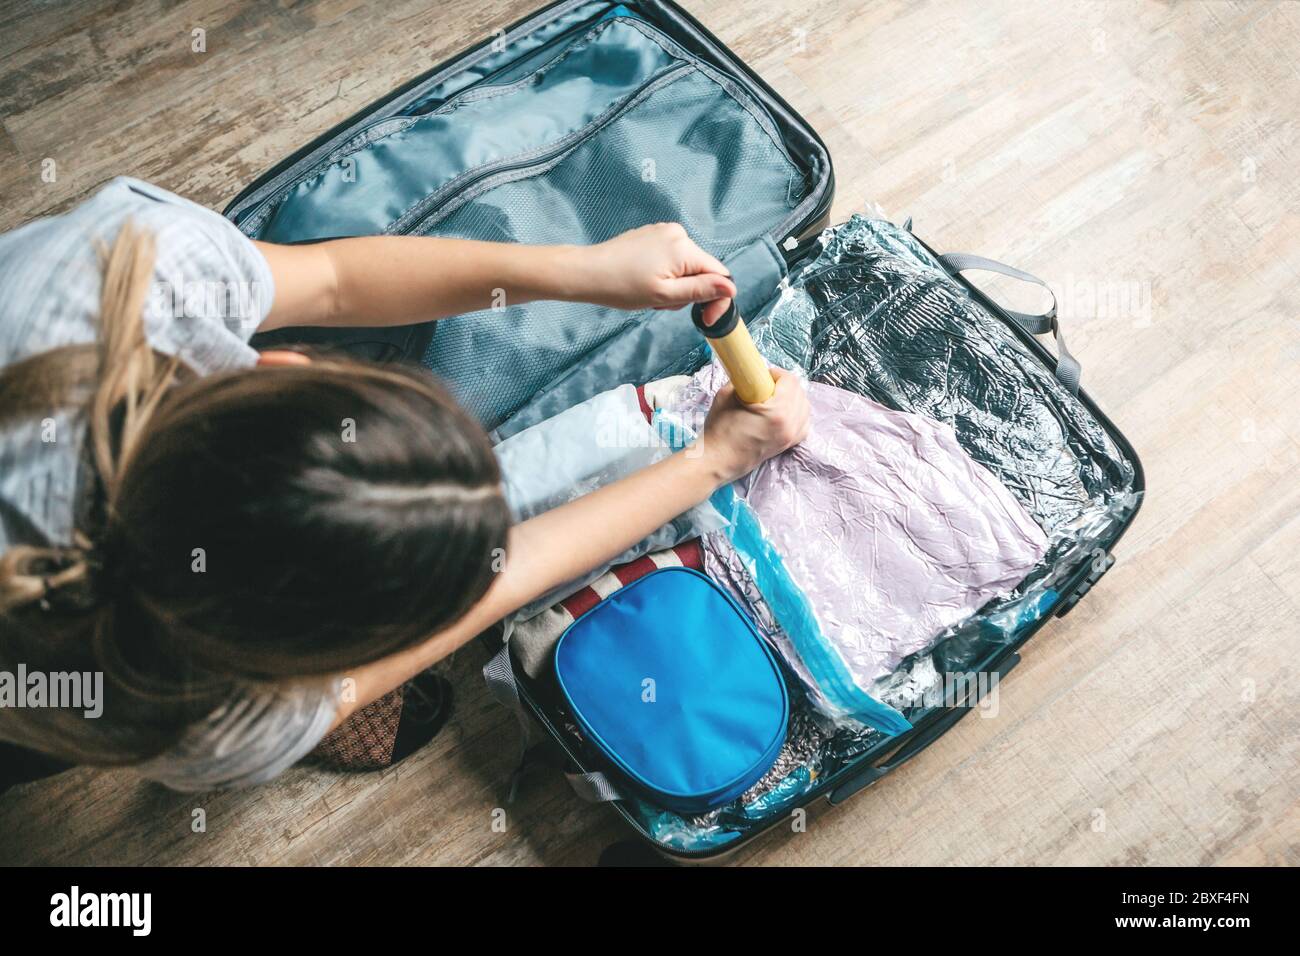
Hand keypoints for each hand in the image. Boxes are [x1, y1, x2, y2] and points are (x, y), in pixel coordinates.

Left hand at [578, 223, 736, 323]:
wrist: (588, 272)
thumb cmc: (622, 287)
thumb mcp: (665, 296)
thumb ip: (700, 290)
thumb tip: (730, 288)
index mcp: (684, 248)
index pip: (719, 274)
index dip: (716, 299)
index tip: (704, 319)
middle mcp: (678, 233)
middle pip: (702, 270)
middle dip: (688, 292)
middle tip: (661, 302)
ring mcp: (664, 232)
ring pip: (686, 267)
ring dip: (675, 285)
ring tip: (650, 292)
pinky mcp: (652, 235)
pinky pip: (671, 258)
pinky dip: (664, 274)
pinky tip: (644, 280)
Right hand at [696, 367, 810, 482]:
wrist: (718, 459)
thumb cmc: (720, 430)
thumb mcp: (727, 395)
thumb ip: (745, 380)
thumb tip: (753, 374)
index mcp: (777, 412)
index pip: (790, 381)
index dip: (776, 373)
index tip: (764, 375)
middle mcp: (789, 425)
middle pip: (800, 392)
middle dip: (785, 384)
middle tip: (767, 385)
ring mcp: (791, 436)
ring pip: (804, 407)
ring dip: (793, 398)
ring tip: (775, 398)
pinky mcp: (788, 444)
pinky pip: (804, 424)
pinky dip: (798, 414)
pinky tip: (784, 412)